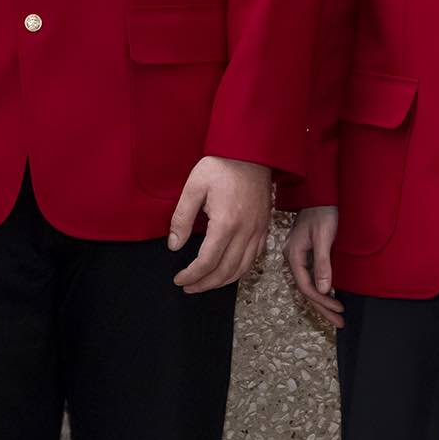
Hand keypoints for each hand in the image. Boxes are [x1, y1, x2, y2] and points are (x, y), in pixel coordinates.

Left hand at [169, 156, 273, 291]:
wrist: (252, 152)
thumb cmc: (221, 165)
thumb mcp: (194, 187)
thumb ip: (182, 218)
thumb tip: (174, 245)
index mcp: (226, 223)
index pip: (207, 262)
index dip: (191, 275)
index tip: (179, 279)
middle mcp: (245, 231)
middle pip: (225, 271)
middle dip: (204, 284)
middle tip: (188, 287)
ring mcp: (258, 231)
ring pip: (242, 268)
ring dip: (222, 282)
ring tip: (204, 284)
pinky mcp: (264, 228)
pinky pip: (254, 258)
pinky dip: (239, 270)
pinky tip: (227, 271)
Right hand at [284, 206, 341, 328]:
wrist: (320, 193)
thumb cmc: (323, 211)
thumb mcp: (324, 237)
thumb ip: (322, 263)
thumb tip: (324, 289)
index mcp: (293, 254)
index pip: (306, 285)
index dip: (322, 300)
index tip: (338, 309)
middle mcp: (293, 258)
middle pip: (306, 289)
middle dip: (323, 307)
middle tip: (339, 322)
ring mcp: (298, 256)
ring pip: (309, 284)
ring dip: (323, 301)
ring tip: (337, 315)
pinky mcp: (306, 253)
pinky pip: (311, 277)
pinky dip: (322, 289)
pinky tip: (330, 296)